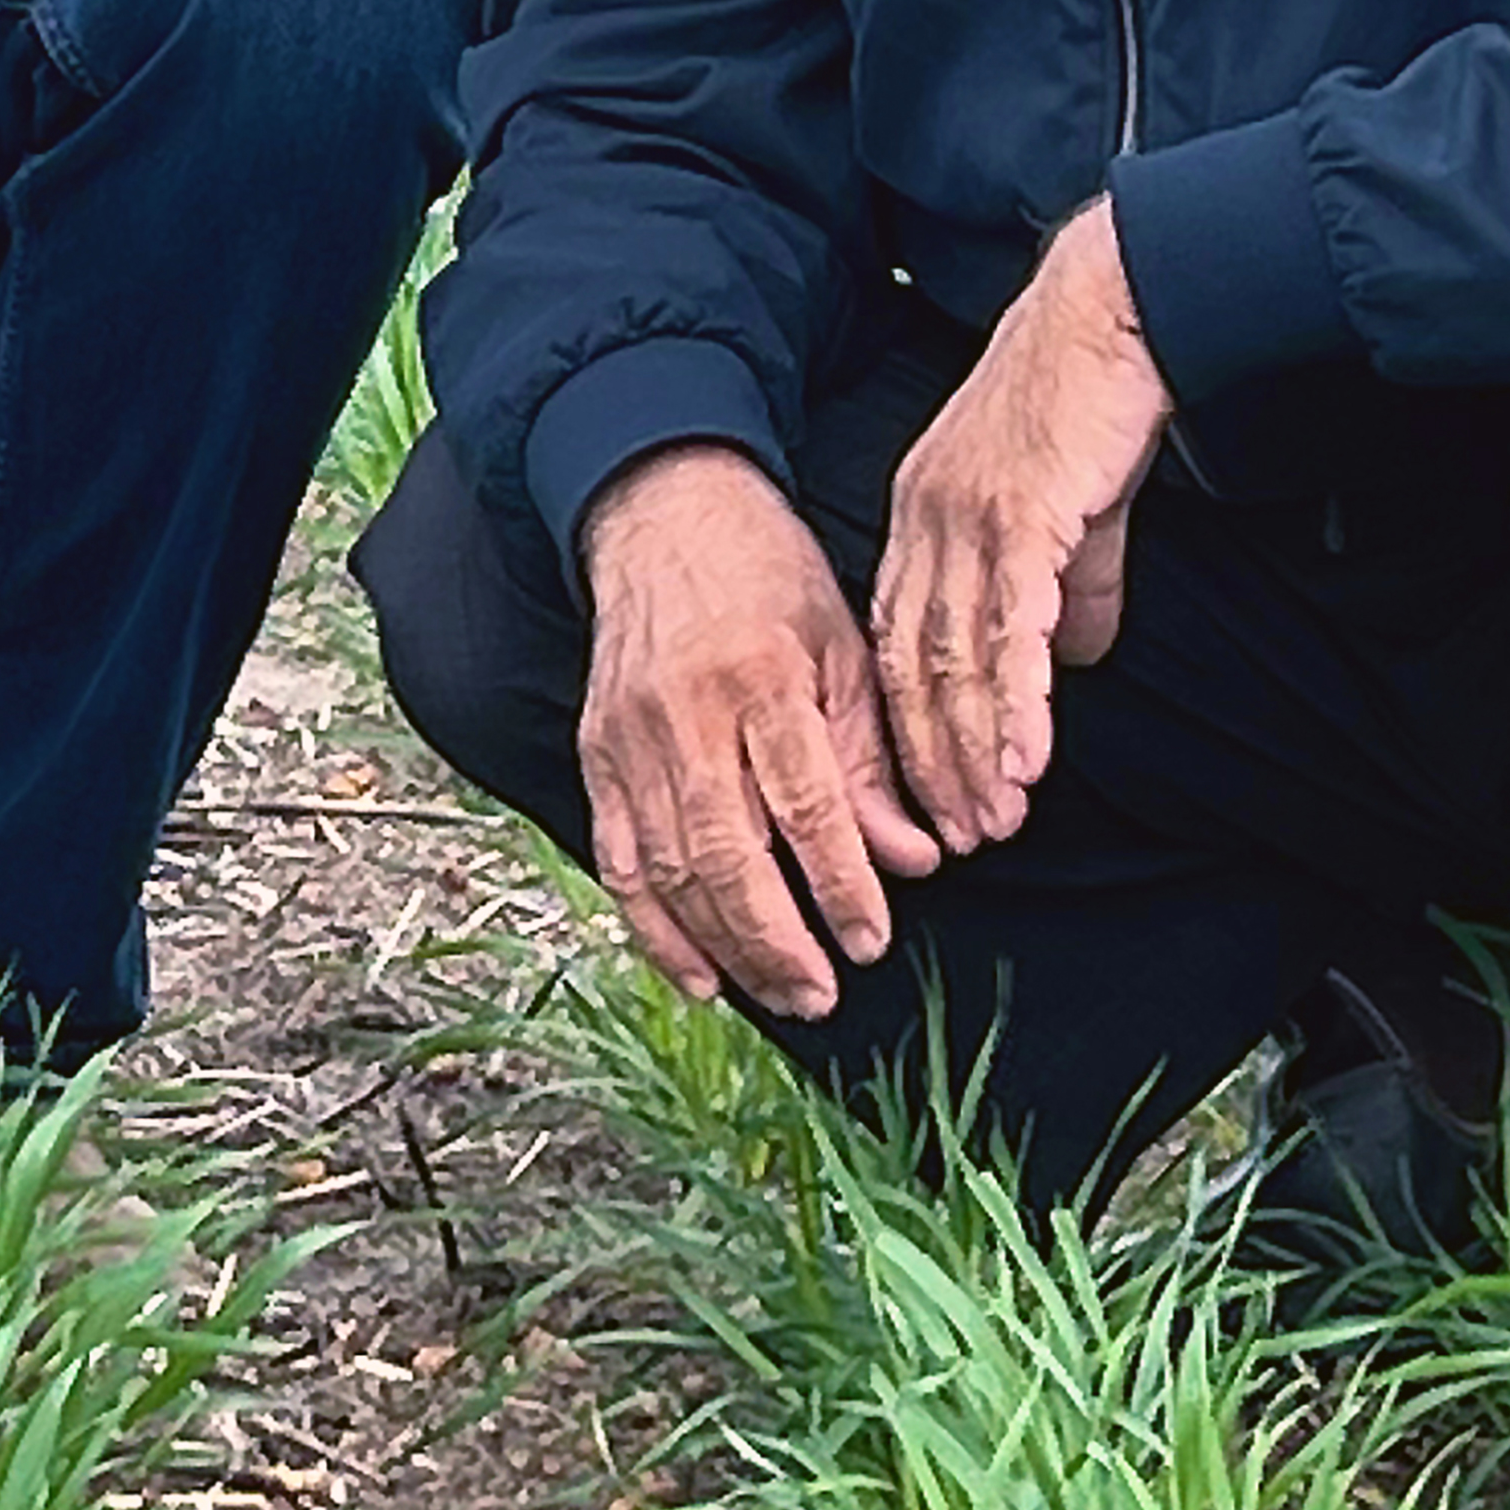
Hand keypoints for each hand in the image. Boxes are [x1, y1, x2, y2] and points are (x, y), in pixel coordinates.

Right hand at [570, 443, 941, 1020]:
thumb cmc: (769, 580)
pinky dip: (653, 927)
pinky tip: (698, 974)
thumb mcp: (846, 649)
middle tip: (823, 994)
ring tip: (778, 994)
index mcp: (764, 678)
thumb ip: (875, 760)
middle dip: (778, 940)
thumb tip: (915, 859)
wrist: (663, 515)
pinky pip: (619, 859)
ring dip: (723, 947)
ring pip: (669, 869)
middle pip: (727, 854)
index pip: (805, 807)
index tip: (872, 941)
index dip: (840, 886)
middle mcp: (687, 714)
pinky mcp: (595, 753)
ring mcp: (630, 738)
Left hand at [870, 201, 1174, 855]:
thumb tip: (1073, 659)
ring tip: (994, 822)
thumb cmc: (1093, 402)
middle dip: (936, 762)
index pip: (899, 645)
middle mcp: (927, 523)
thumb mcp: (1065, 509)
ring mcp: (967, 518)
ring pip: (957, 659)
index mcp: (921, 520)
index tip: (932, 797)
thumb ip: (1067, 584)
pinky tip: (1026, 761)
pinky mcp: (1021, 513)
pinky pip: (1011, 628)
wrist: (1116, 310)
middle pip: (915, 668)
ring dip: (976, 750)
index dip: (914, 727)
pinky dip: (1017, 702)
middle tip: (960, 839)